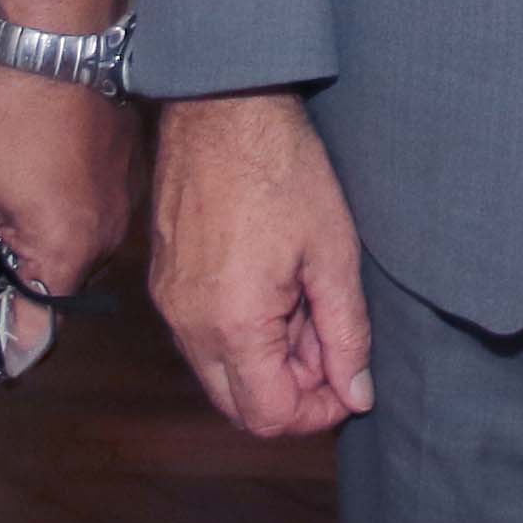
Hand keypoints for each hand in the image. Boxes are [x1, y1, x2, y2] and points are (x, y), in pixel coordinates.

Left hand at [0, 59, 140, 373]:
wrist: (56, 38)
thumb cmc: (6, 113)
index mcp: (66, 253)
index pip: (33, 335)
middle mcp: (102, 239)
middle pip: (47, 290)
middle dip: (5, 280)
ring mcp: (114, 206)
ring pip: (61, 250)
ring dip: (25, 240)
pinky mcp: (115, 175)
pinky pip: (77, 214)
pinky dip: (46, 208)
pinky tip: (18, 173)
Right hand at [151, 90, 372, 436]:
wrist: (223, 106)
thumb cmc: (281, 169)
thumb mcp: (334, 254)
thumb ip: (347, 334)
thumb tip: (357, 394)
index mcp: (232, 324)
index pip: (270, 416)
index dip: (318, 412)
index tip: (349, 383)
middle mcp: (189, 324)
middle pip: (239, 407)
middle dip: (292, 392)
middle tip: (332, 348)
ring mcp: (170, 303)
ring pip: (219, 372)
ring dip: (268, 362)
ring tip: (307, 307)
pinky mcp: (165, 281)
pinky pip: (201, 336)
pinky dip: (241, 333)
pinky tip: (276, 289)